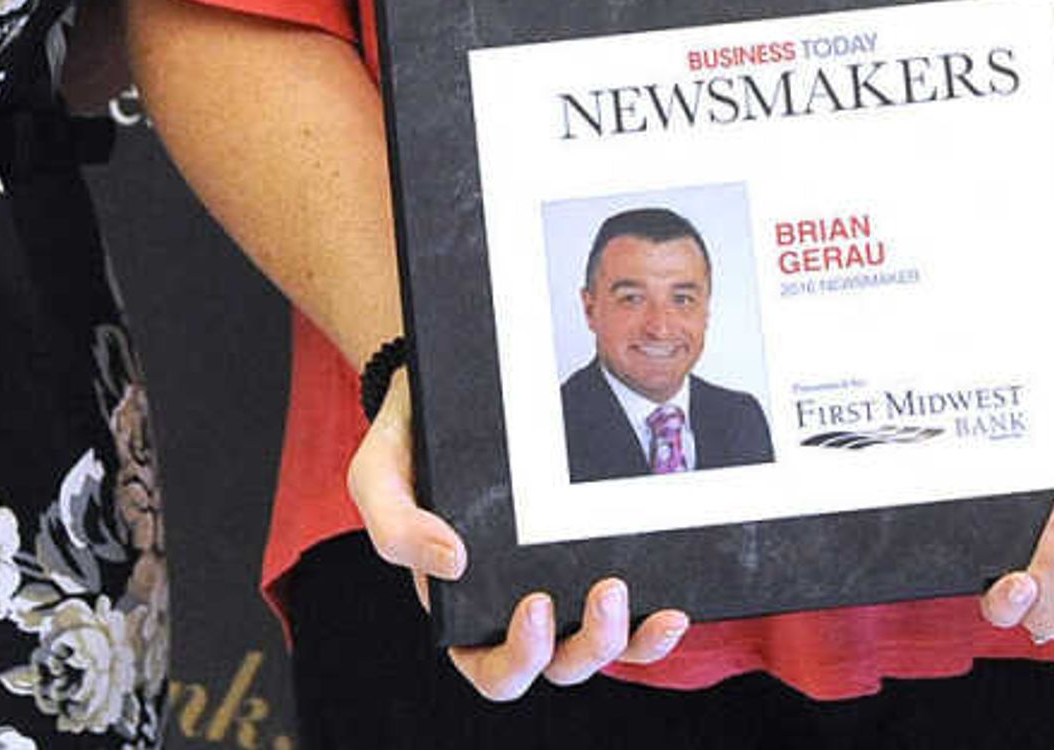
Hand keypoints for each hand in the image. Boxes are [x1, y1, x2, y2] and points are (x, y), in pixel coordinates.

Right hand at [346, 373, 688, 696]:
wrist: (451, 386)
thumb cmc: (409, 442)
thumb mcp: (379, 478)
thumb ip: (397, 527)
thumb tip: (451, 564)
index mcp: (464, 611)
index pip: (493, 669)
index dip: (520, 658)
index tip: (538, 604)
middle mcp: (516, 608)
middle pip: (559, 665)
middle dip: (588, 646)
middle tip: (606, 591)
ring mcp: (562, 583)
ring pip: (601, 647)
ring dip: (629, 641)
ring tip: (649, 604)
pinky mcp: (594, 553)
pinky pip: (630, 610)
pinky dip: (653, 623)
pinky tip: (674, 608)